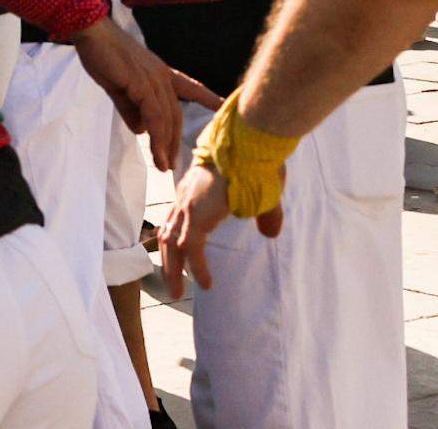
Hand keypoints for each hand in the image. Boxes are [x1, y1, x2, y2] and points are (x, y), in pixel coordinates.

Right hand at [75, 17, 216, 177]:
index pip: (190, 88)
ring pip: (166, 119)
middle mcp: (162, 77)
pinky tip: (155, 151)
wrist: (91, 33)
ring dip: (165, 145)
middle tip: (170, 164)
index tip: (224, 106)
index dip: (208, 98)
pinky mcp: (142, 84)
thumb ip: (130, 108)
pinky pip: (154, 116)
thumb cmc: (102, 55)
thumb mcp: (118, 87)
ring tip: (162, 166)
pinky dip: (156, 136)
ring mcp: (154, 80)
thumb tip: (140, 130)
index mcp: (160, 73)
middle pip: (176, 114)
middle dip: (174, 141)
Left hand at [158, 157, 274, 295]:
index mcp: (194, 191)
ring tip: (179, 293)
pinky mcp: (198, 213)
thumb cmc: (259, 162)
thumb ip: (263, 216)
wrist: (252, 144)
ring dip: (175, 270)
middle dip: (169, 262)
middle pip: (167, 234)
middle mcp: (186, 198)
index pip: (174, 219)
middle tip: (173, 286)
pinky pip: (191, 247)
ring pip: (173, 244)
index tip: (175, 258)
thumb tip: (270, 234)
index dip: (173, 240)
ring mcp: (189, 205)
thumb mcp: (262, 196)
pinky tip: (205, 284)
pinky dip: (196, 268)